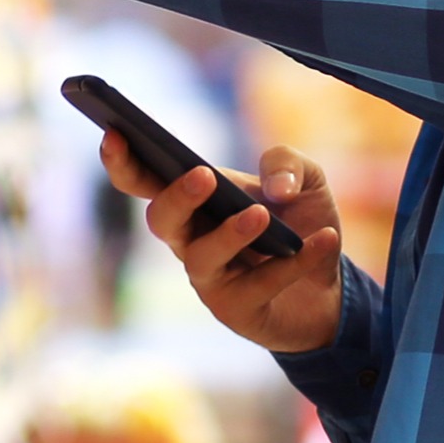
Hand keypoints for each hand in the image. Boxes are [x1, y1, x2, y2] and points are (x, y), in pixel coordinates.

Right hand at [105, 134, 350, 353]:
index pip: (145, 180)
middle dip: (177, 198)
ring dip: (230, 233)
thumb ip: (288, 163)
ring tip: (262, 215)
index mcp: (194, 201)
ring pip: (201, 257)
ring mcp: (208, 278)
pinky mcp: (235, 310)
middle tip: (203, 176)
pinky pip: (259, 285)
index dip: (123, 161)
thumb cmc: (300, 226)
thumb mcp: (306, 181)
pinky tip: (325, 240)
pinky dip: (295, 262)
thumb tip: (276, 187)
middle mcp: (190, 240)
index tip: (113, 132)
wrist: (329, 288)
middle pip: (161, 220)